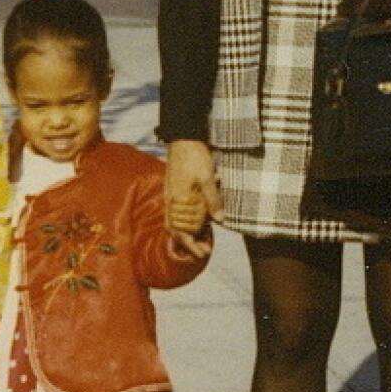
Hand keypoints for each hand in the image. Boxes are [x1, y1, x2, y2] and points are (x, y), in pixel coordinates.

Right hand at [165, 138, 221, 260]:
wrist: (183, 137)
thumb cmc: (195, 156)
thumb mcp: (207, 178)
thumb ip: (213, 199)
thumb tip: (220, 220)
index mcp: (177, 201)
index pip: (180, 232)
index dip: (191, 245)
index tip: (203, 254)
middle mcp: (171, 201)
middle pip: (175, 230)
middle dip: (189, 243)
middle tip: (205, 250)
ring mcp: (171, 195)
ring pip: (175, 222)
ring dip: (188, 232)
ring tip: (203, 238)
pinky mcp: (174, 190)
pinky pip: (177, 212)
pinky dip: (186, 221)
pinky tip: (198, 221)